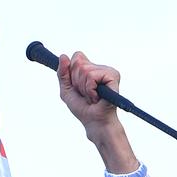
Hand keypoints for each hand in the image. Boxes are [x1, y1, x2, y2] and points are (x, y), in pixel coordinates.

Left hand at [56, 51, 138, 173]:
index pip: (76, 57)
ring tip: (91, 97)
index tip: (77, 86)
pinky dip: (90, 90)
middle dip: (77, 82)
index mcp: (91, 67)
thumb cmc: (82, 107)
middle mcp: (100, 67)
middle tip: (86, 94)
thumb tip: (63, 56)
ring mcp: (108, 70)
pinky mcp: (113, 76)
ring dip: (84, 88)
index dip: (72, 73)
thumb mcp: (66, 89)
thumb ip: (62, 73)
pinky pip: (92, 77)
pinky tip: (97, 97)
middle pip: (78, 63)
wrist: (94, 121)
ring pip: (84, 71)